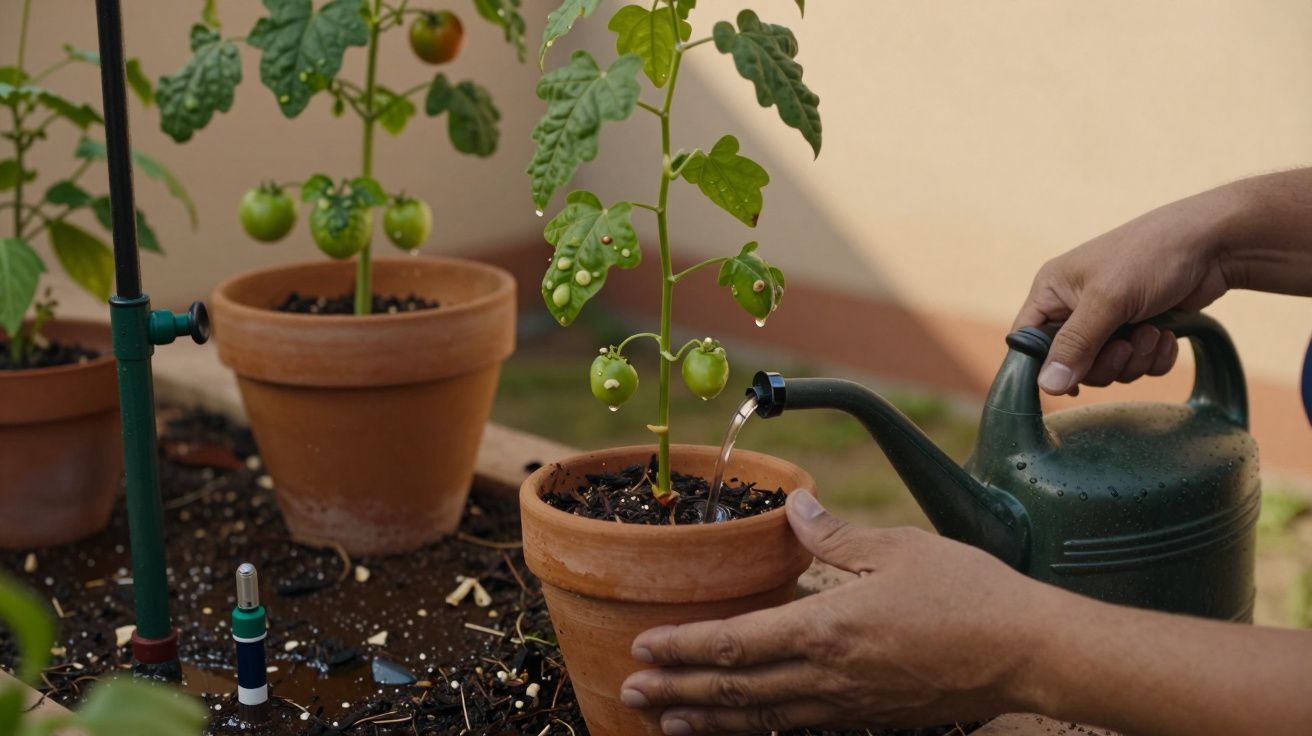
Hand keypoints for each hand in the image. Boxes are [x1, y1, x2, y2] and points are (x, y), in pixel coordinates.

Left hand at [621, 491, 1057, 734]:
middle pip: (736, 689)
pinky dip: (759, 728)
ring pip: (763, 718)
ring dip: (710, 718)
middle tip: (631, 691)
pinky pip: (801, 727)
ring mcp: (849, 705)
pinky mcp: (871, 718)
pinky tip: (742, 725)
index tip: (644, 645)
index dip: (684, 646)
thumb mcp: (900, 548)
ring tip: (668, 720)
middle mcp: (829, 677)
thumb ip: (837, 536)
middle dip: (679, 689)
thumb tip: (794, 508)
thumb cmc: (969, 596)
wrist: (1027, 654)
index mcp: (828, 630)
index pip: (737, 643)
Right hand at [1014, 186, 1238, 394]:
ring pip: (1106, 368)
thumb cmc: (1150, 256)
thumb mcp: (1107, 300)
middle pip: (1070, 364)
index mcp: (1052, 291)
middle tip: (1126, 345)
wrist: (1213, 244)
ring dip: (1134, 359)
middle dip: (1104, 362)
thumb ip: (1075, 346)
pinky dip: (1153, 357)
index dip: (1040, 365)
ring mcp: (1107, 319)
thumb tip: (1047, 387)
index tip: (1067, 382)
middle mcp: (1074, 307)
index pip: (1027, 340)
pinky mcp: (1138, 329)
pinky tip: (1167, 336)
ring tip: (1152, 332)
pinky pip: (1135, 365)